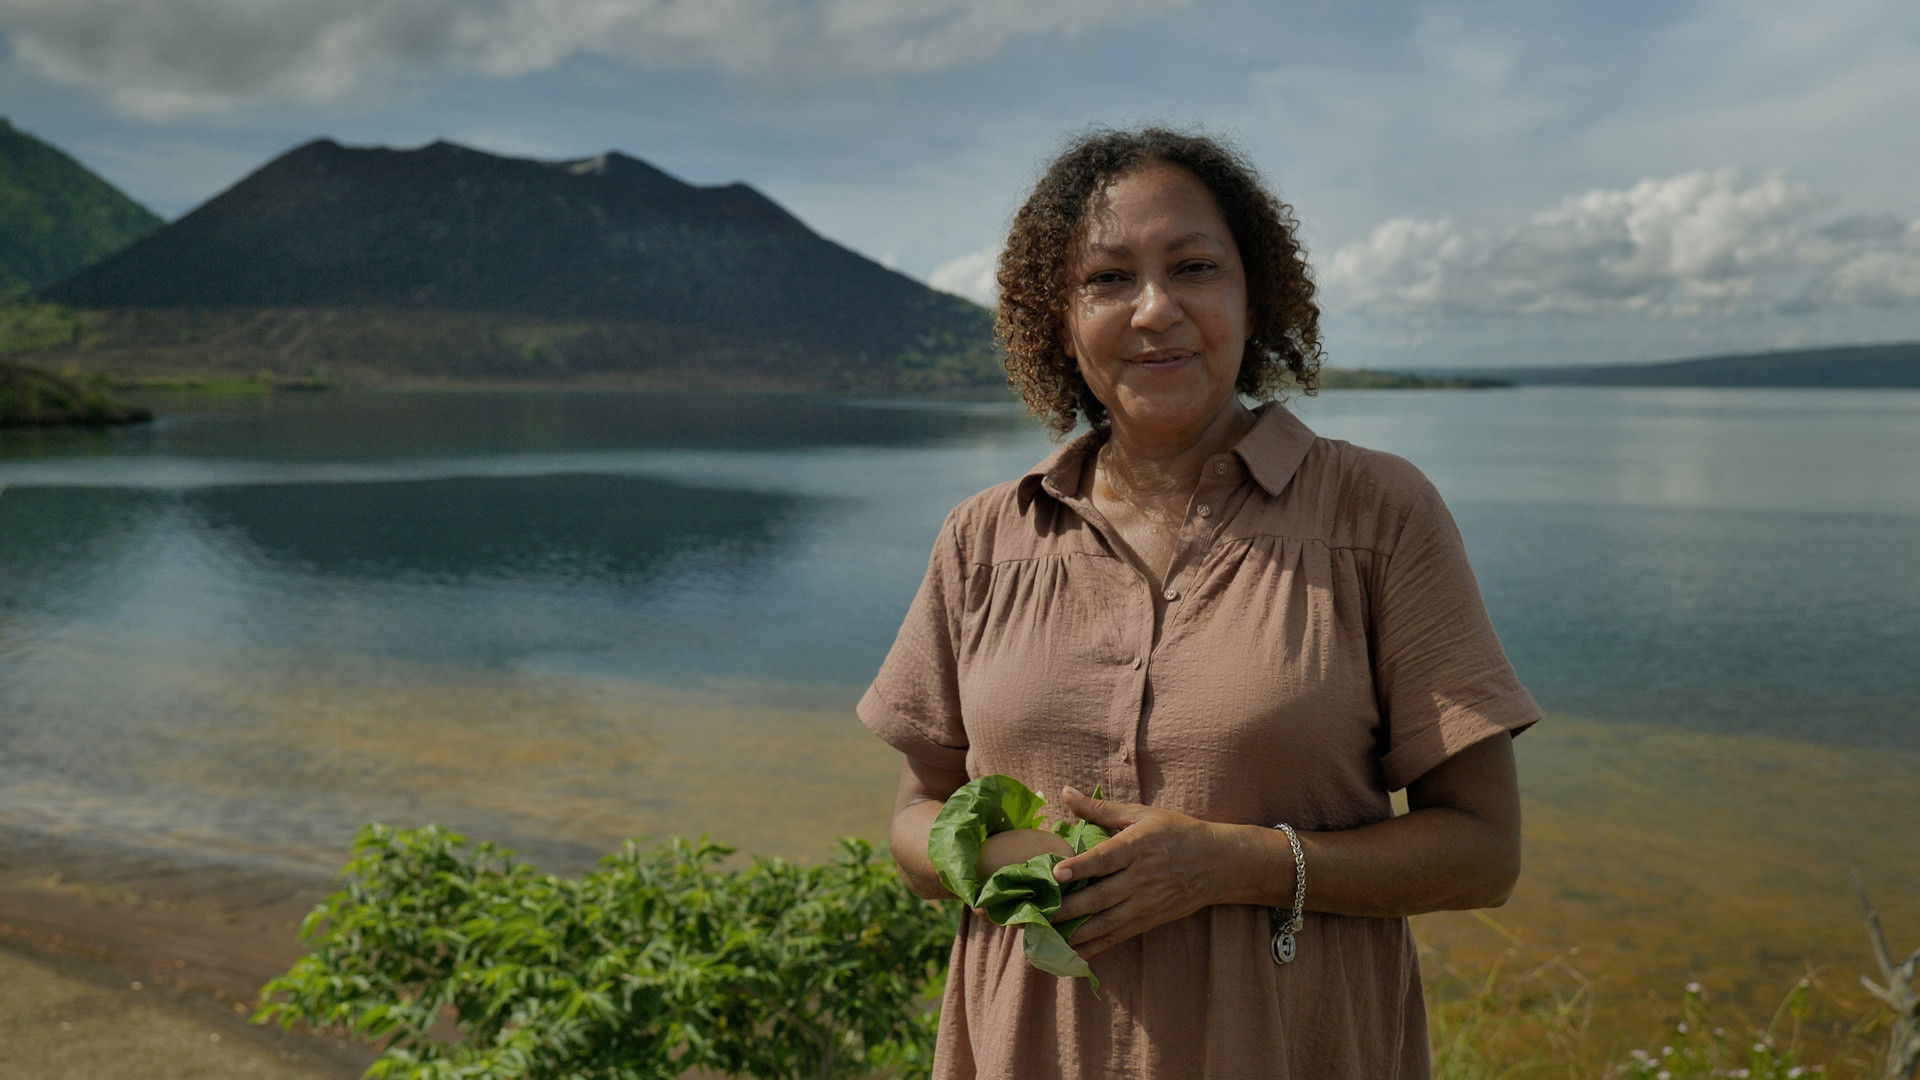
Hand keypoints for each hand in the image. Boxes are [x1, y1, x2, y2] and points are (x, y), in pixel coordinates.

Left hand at [1047, 786, 1233, 957]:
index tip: (1056, 873)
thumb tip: (1065, 792)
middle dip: (1067, 908)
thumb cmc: (1176, 832)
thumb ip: (1100, 809)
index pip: (1104, 858)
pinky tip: (1072, 952)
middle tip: (1037, 913)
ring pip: (1105, 923)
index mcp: (1137, 847)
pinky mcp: (1148, 921)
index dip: (1080, 866)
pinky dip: (1094, 946)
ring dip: (1075, 932)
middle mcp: (1140, 878)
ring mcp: (1145, 903)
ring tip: (1047, 937)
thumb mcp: (1141, 814)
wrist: (1217, 864)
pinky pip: (1117, 937)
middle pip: (1099, 896)